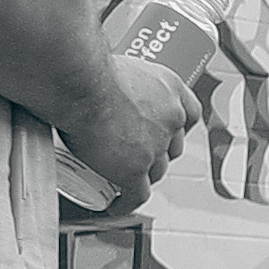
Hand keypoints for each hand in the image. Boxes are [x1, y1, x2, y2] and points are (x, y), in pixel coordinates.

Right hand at [67, 56, 194, 208]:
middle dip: (157, 153)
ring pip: (156, 171)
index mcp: (169, 88)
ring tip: (122, 176)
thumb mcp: (118, 66)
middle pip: (172, 146)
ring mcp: (155, 145)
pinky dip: (127, 201)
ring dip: (142, 176)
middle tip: (134, 152)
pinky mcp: (135, 169)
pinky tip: (117, 203)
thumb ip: (121, 79)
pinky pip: (137, 194)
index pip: (189, 113)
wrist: (78, 82)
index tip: (166, 131)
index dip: (177, 127)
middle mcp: (170, 117)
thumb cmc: (87, 67)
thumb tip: (103, 81)